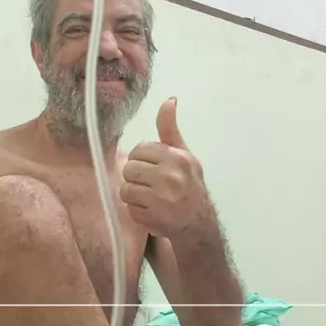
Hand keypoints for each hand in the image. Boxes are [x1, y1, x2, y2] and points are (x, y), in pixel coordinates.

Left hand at [120, 98, 210, 238]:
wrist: (198, 224)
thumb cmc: (189, 186)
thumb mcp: (184, 154)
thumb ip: (170, 129)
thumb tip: (169, 100)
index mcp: (178, 158)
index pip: (140, 150)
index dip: (141, 159)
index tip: (151, 168)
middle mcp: (171, 176)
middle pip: (129, 168)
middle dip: (136, 177)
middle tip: (149, 184)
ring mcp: (162, 198)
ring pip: (126, 188)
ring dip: (133, 195)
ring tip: (149, 198)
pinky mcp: (153, 217)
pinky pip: (129, 207)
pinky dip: (136, 211)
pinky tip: (150, 211)